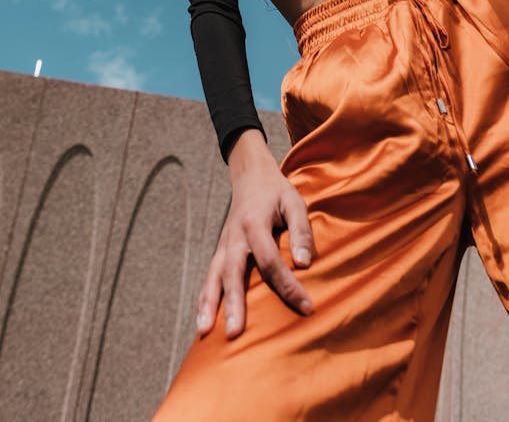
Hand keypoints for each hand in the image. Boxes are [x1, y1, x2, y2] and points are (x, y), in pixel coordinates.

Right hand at [195, 132, 315, 339]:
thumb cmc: (277, 192)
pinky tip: (202, 322)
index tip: (306, 307)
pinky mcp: (221, 251)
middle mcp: (235, 236)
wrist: (251, 177)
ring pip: (214, 276)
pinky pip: (210, 276)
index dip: (288, 285)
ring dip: (209, 304)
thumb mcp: (295, 202)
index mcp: (254, 223)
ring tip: (205, 332)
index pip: (270, 260)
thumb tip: (305, 263)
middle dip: (234, 303)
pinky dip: (204, 298)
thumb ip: (301, 230)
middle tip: (236, 332)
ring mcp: (224, 245)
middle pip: (233, 272)